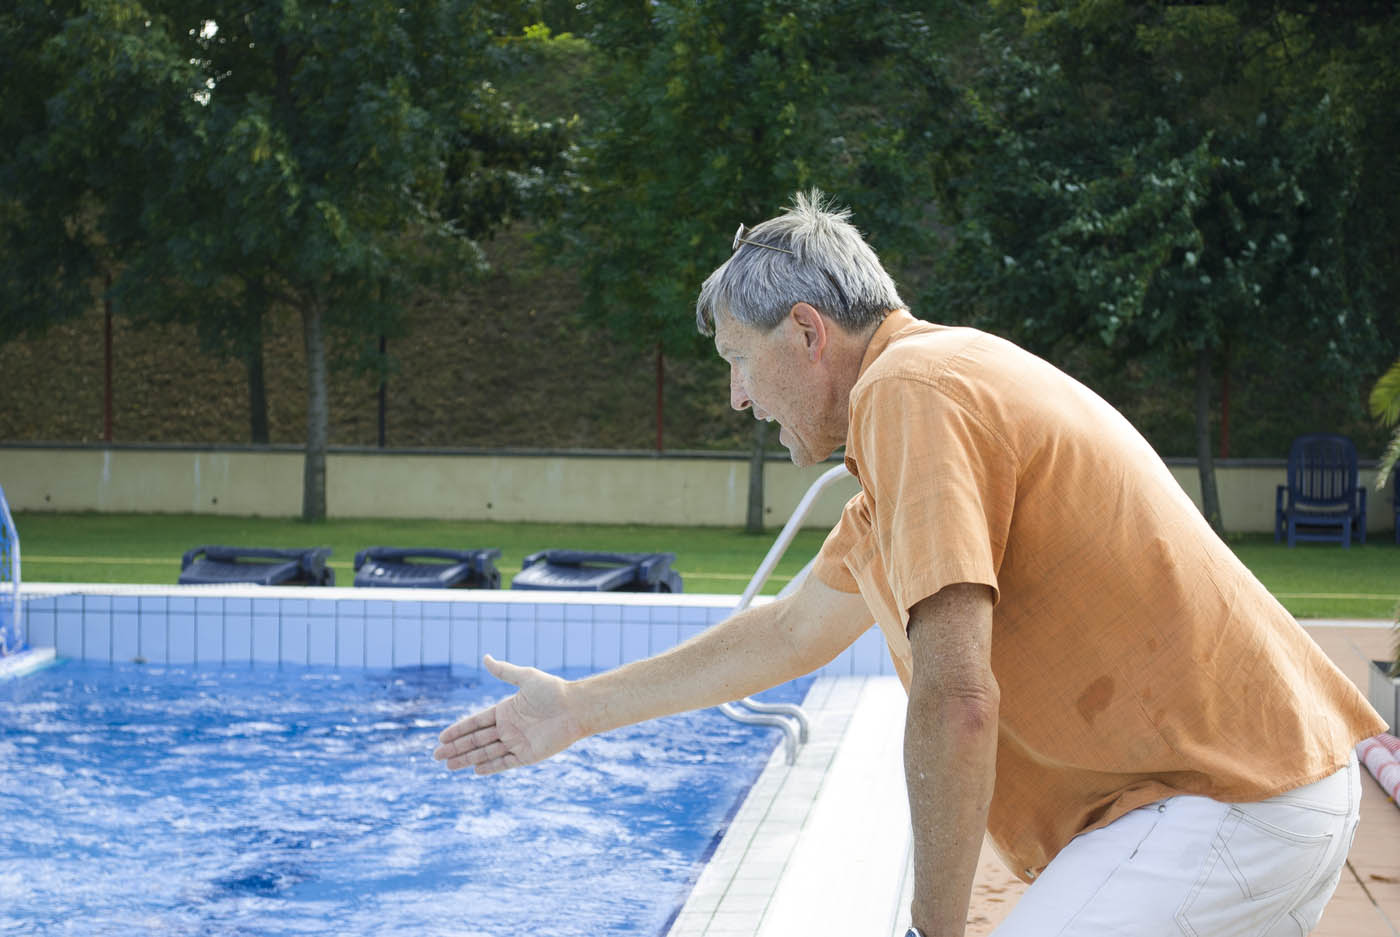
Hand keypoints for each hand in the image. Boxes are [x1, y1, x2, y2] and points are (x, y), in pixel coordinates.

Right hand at [433, 655, 584, 774]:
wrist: (576, 708)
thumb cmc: (554, 690)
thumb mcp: (526, 678)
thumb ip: (504, 672)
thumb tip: (485, 657)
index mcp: (505, 710)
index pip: (475, 722)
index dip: (458, 730)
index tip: (441, 737)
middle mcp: (509, 728)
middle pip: (476, 740)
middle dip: (456, 748)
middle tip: (436, 756)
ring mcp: (517, 742)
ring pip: (486, 753)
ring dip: (468, 759)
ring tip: (448, 766)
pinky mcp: (528, 755)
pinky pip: (505, 763)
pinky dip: (490, 767)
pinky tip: (475, 770)